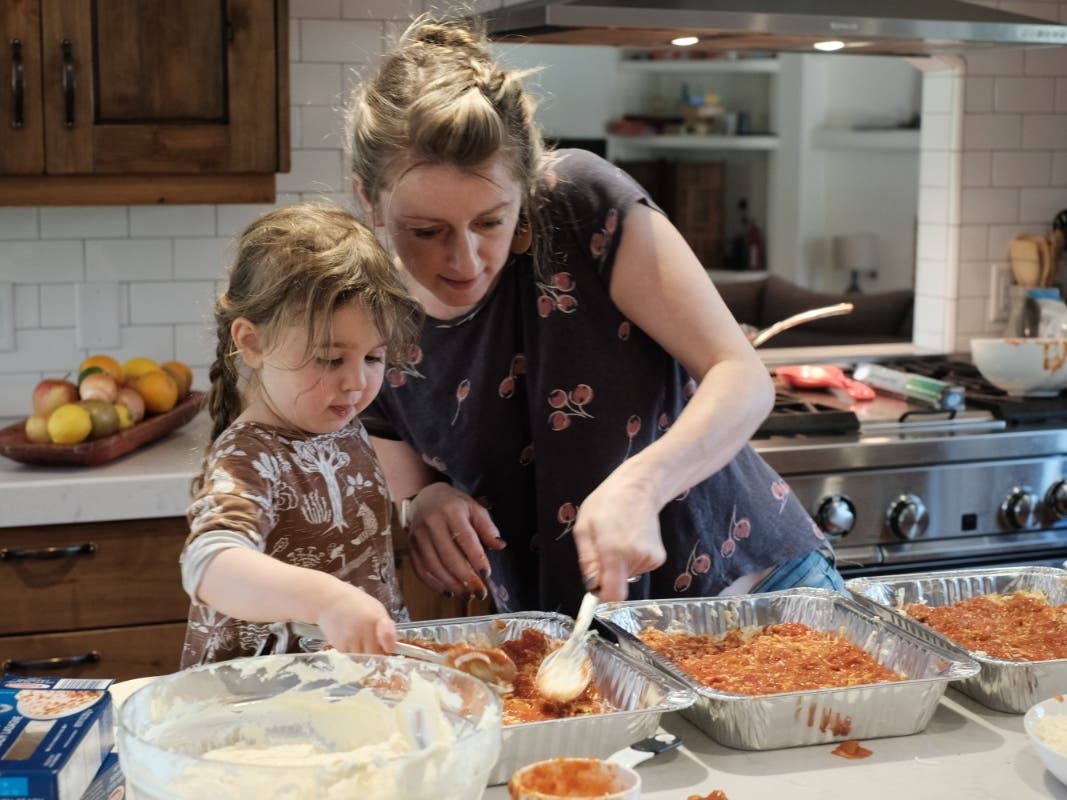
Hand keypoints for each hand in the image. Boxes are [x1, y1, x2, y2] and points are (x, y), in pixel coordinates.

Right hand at [315, 584, 396, 653]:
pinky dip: (350, 652)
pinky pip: (349, 656)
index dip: (389, 645)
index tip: (389, 649)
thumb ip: (385, 626)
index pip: (387, 636)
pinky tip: (348, 639)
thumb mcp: (376, 608)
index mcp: (375, 618)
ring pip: (361, 658)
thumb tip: (391, 645)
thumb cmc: (356, 603)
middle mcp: (363, 630)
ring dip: (362, 654)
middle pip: (374, 654)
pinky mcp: (339, 645)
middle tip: (372, 644)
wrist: (330, 601)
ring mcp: (350, 638)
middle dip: (375, 652)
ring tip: (358, 640)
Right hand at [406, 483, 505, 597]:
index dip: (476, 558)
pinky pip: (421, 570)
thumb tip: (500, 545)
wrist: (424, 498)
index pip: (465, 538)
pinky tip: (448, 591)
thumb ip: (487, 527)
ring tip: (466, 594)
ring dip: (451, 584)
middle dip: (465, 578)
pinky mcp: (411, 547)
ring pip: (433, 566)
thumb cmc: (454, 505)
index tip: (486, 574)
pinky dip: (435, 584)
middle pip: (448, 556)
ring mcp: (418, 536)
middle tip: (479, 592)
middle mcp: (432, 524)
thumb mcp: (474, 508)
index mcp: (451, 512)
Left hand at [572, 463, 666, 601]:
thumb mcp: (583, 529)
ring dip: (619, 565)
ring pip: (627, 577)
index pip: (613, 596)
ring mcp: (651, 559)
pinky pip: (637, 569)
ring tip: (618, 538)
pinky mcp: (658, 559)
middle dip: (606, 573)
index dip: (602, 596)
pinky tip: (630, 540)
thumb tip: (592, 587)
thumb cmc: (607, 503)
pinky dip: (631, 560)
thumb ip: (587, 561)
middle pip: (617, 585)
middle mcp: (636, 558)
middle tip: (603, 547)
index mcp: (614, 552)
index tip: (595, 586)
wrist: (639, 487)